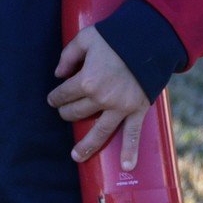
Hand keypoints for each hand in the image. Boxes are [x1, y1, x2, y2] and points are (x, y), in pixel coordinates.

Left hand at [48, 25, 150, 169]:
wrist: (149, 40)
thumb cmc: (115, 36)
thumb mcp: (85, 38)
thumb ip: (68, 55)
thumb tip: (58, 74)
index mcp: (86, 80)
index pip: (64, 94)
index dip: (55, 97)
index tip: (53, 99)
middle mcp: (101, 98)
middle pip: (77, 112)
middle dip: (67, 112)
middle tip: (65, 111)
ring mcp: (120, 107)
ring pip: (99, 131)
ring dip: (86, 145)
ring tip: (76, 156)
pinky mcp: (137, 110)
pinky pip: (132, 134)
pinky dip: (130, 151)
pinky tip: (126, 166)